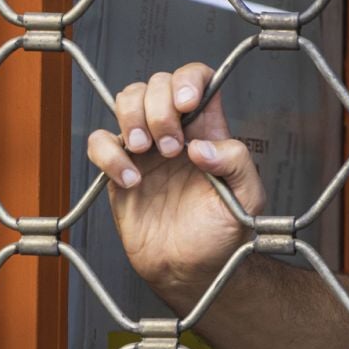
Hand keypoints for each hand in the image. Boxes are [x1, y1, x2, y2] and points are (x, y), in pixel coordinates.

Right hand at [85, 61, 266, 301]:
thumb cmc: (223, 233)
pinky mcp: (119, 170)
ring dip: (132, 120)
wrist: (190, 269)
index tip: (187, 103)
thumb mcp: (247, 197)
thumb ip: (236, 163)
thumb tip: (202, 145)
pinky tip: (130, 181)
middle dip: (159, 107)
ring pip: (125, 101)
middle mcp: (176, 132)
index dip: (189, 79)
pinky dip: (109, 155)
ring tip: (146, 153)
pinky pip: (101, 142)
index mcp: (209, 130)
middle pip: (156, 83)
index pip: (198, 79)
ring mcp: (145, 149)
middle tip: (171, 148)